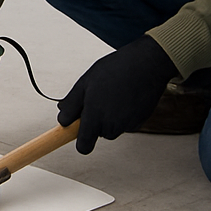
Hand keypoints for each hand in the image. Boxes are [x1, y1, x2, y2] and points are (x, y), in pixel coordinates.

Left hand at [57, 36, 177, 153]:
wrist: (147, 64)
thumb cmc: (115, 69)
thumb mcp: (85, 82)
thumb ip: (71, 103)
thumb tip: (63, 119)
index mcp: (95, 116)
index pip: (84, 146)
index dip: (79, 140)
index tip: (76, 130)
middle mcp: (111, 125)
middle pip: (97, 133)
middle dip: (95, 120)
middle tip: (97, 97)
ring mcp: (127, 125)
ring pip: (110, 128)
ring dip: (108, 116)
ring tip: (112, 93)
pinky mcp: (139, 123)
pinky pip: (124, 124)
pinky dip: (122, 114)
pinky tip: (125, 96)